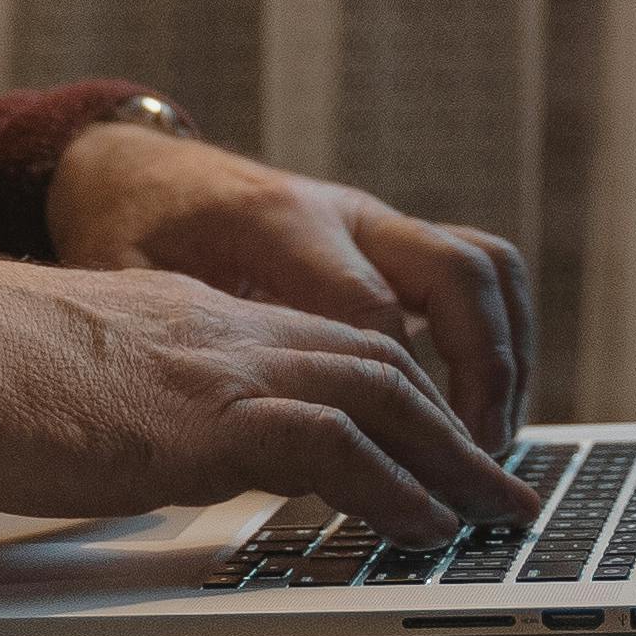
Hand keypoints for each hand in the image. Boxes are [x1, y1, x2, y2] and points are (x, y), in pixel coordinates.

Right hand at [0, 254, 540, 541]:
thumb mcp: (64, 377)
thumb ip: (117, 397)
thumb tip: (127, 442)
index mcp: (184, 319)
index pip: (314, 343)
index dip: (384, 388)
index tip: (428, 437)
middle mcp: (216, 329)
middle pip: (371, 360)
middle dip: (448, 422)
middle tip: (501, 482)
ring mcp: (215, 368)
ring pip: (377, 393)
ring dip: (451, 460)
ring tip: (497, 515)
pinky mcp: (203, 419)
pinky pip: (333, 446)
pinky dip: (393, 486)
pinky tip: (425, 526)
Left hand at [45, 126, 533, 455]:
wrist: (137, 167)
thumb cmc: (129, 228)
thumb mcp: (129, 284)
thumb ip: (177, 345)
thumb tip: (213, 436)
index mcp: (276, 225)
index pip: (370, 311)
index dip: (402, 393)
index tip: (414, 468)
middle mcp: (339, 213)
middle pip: (454, 276)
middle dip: (484, 371)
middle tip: (475, 460)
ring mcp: (371, 220)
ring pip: (482, 265)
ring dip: (506, 353)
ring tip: (492, 442)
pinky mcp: (387, 236)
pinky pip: (475, 268)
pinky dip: (497, 333)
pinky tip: (483, 405)